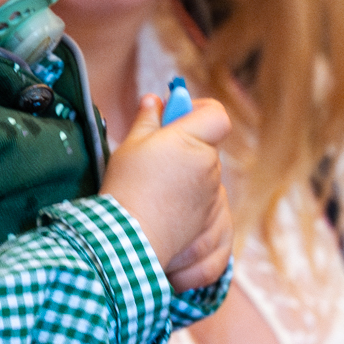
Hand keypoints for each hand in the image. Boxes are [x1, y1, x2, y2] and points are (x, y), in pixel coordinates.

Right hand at [101, 92, 231, 289]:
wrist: (127, 242)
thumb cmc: (127, 189)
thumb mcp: (130, 146)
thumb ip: (148, 119)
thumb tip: (154, 101)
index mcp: (193, 143)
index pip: (216, 115)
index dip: (199, 111)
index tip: (178, 117)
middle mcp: (211, 170)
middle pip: (206, 150)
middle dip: (185, 151)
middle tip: (154, 162)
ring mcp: (215, 200)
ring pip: (207, 182)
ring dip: (188, 184)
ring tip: (156, 195)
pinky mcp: (215, 227)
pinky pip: (213, 214)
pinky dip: (197, 214)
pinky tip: (172, 216)